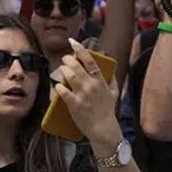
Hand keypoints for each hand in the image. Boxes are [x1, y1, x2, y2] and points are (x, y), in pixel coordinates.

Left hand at [55, 39, 122, 153]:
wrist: (103, 129)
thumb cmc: (108, 111)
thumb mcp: (114, 93)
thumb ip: (112, 80)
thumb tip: (110, 70)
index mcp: (100, 81)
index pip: (90, 61)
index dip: (80, 49)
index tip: (73, 42)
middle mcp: (91, 86)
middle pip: (75, 66)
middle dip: (67, 60)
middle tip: (65, 60)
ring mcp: (82, 95)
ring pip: (68, 76)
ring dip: (63, 70)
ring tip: (62, 70)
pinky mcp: (74, 104)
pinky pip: (62, 91)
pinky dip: (58, 87)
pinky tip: (57, 86)